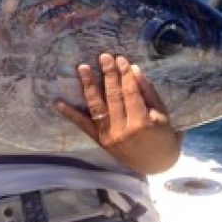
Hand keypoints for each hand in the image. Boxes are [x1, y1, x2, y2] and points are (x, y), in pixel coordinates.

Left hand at [56, 53, 181, 173]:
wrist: (154, 164)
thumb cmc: (162, 136)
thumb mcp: (162, 114)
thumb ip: (148, 92)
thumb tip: (134, 69)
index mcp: (142, 123)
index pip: (131, 93)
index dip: (125, 75)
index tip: (120, 59)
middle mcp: (122, 129)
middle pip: (113, 97)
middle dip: (108, 75)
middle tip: (103, 56)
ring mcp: (108, 136)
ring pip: (97, 107)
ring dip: (88, 86)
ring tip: (82, 68)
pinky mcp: (99, 140)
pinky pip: (83, 125)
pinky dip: (70, 113)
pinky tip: (58, 102)